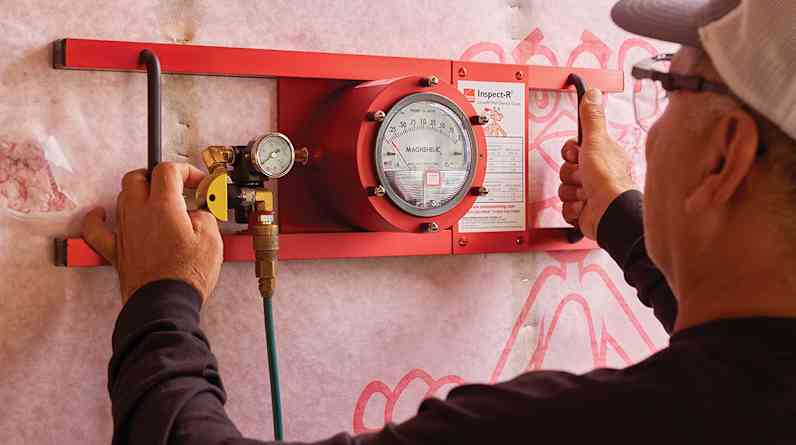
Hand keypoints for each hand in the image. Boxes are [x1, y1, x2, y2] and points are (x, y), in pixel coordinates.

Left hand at [82, 162, 222, 303]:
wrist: (165, 304)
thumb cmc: (186, 275)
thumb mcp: (212, 239)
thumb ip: (205, 216)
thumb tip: (198, 213)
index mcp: (163, 206)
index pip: (168, 171)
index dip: (186, 171)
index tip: (197, 182)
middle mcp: (138, 213)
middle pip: (138, 177)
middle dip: (157, 176)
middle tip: (175, 186)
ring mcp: (124, 231)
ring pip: (122, 197)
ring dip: (140, 194)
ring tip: (157, 203)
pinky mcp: (115, 250)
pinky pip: (96, 229)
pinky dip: (96, 218)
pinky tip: (99, 214)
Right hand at [559, 89, 634, 239]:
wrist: (609, 214)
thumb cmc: (607, 180)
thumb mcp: (596, 142)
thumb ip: (592, 118)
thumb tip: (592, 93)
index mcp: (603, 155)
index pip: (574, 148)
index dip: (570, 152)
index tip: (576, 154)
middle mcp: (598, 174)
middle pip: (567, 168)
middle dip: (570, 174)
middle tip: (582, 176)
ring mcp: (591, 193)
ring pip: (565, 188)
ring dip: (571, 191)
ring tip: (585, 194)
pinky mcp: (584, 211)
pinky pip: (566, 206)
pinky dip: (572, 207)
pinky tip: (583, 206)